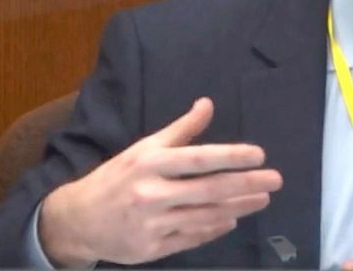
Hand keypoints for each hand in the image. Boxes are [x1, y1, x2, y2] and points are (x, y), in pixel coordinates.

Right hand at [38, 97, 282, 265]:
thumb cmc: (117, 178)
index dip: (231, 156)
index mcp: (150, 164)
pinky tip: (233, 220)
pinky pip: (191, 238)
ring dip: (238, 207)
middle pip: (209, 190)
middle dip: (246, 184)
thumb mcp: (144, 148)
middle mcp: (151, 193)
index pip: (199, 158)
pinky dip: (215, 229)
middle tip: (275, 180)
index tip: (259, 154)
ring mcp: (152, 224)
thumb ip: (180, 130)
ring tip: (262, 199)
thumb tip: (208, 104)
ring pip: (205, 216)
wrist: (78, 219)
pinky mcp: (152, 249)